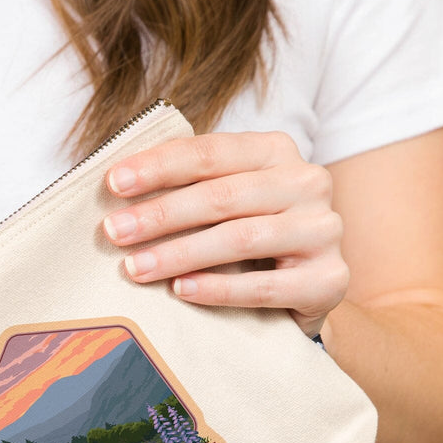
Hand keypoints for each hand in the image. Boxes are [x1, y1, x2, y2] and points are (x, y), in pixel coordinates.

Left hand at [103, 131, 348, 336]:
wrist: (305, 289)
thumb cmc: (247, 239)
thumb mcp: (222, 201)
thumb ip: (184, 187)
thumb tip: (114, 188)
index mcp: (275, 151)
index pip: (209, 153)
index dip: (158, 166)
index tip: (112, 184)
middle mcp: (307, 182)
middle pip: (222, 196)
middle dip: (160, 214)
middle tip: (114, 232)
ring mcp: (324, 230)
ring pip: (241, 238)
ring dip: (180, 253)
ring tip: (135, 267)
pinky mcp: (329, 279)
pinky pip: (265, 286)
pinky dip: (218, 289)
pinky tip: (181, 291)